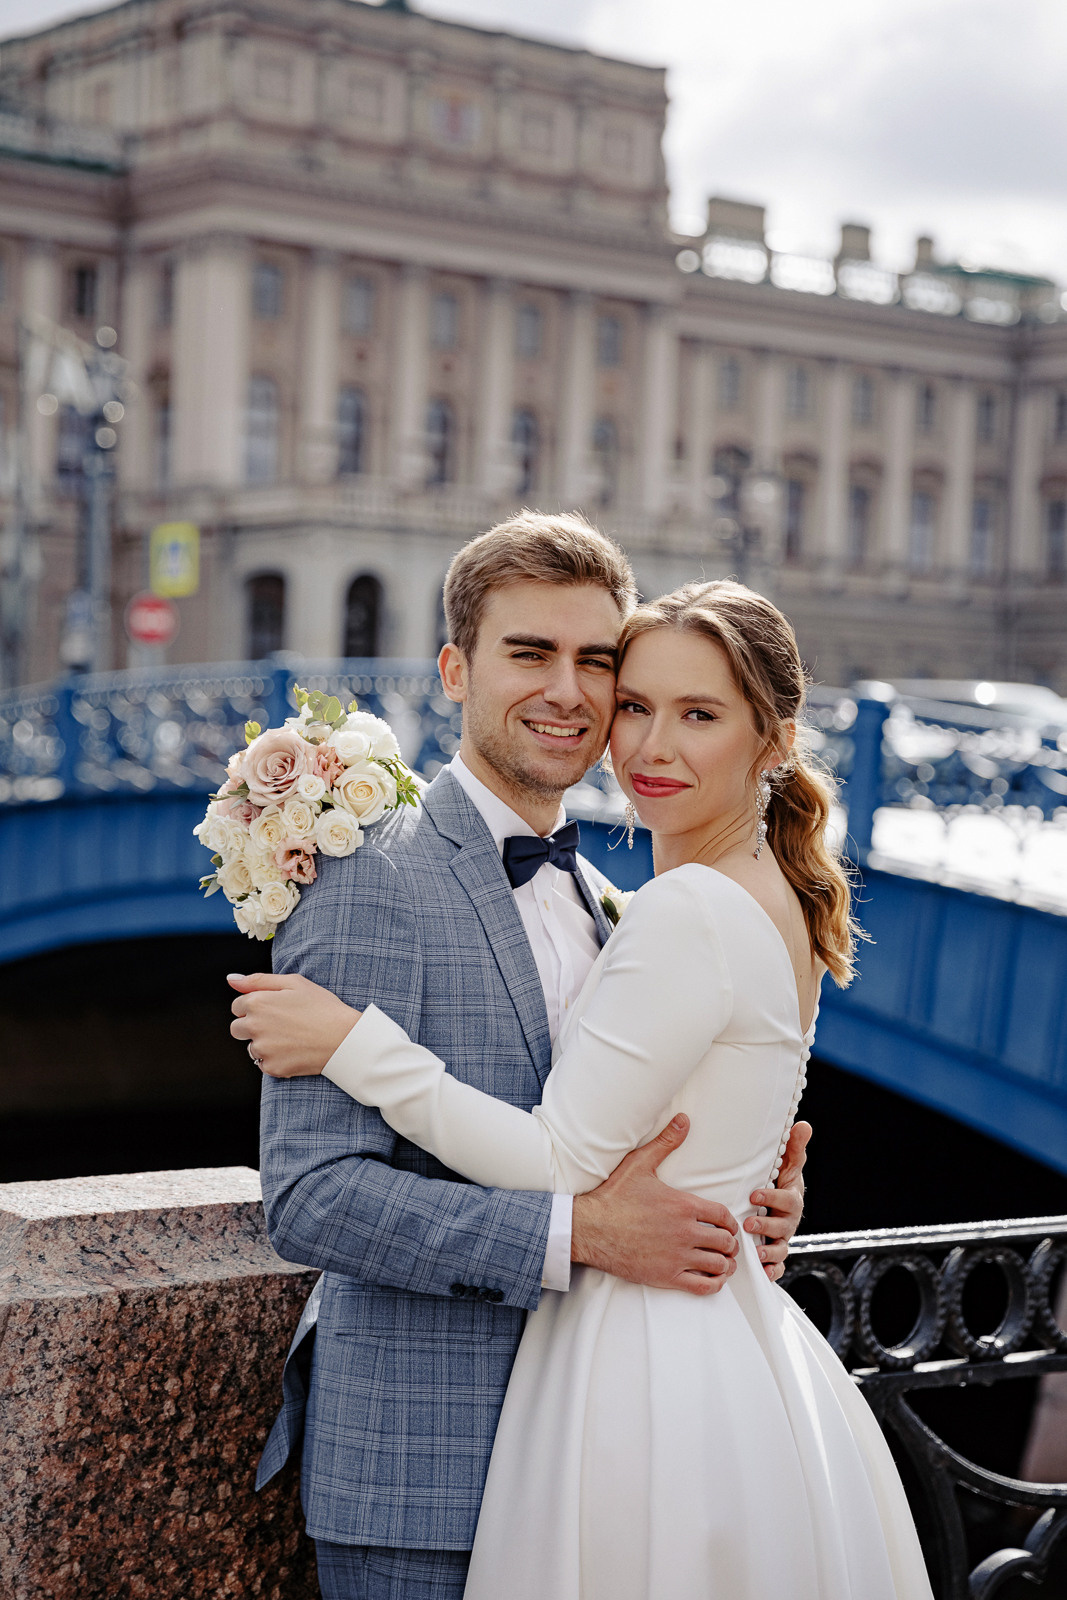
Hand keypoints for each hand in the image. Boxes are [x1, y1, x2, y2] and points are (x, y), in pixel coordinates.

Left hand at [228, 972, 359, 1076]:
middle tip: (280, 1024)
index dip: (255, 1006)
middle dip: (252, 1026)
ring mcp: (262, 1050)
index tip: (274, 1009)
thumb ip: (258, 980)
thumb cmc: (322, 1007)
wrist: (345, 1038)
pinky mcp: (272, 1068)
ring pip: (251, 1048)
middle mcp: (254, 1027)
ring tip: (290, 1038)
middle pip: (237, 1028)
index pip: (237, 1006)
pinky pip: (264, 1064)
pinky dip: (275, 1059)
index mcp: (257, 1003)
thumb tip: (231, 979)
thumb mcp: (294, 983)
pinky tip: (294, 1050)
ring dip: (264, 1044)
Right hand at [571, 1115, 739, 1296]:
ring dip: (726, 1264)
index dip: (730, 1222)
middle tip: (727, 1245)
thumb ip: (665, 1142)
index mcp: (684, 1205)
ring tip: (724, 1262)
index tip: (728, 1226)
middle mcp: (685, 1232)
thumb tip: (684, 1120)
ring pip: (718, 1265)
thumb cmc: (613, 1196)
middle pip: (725, 1242)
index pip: (723, 1216)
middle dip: (730, 1244)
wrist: (589, 1228)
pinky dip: (714, 1284)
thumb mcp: (639, 1163)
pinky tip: (714, 1279)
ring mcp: (677, 1256)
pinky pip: (702, 1286)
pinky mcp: (666, 1276)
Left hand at [744, 1120, 810, 1282]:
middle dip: (767, 1227)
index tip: (755, 1194)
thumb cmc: (780, 1182)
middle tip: (749, 1224)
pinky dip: (772, 1271)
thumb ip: (794, 1148)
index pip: (787, 1200)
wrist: (780, 1205)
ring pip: (780, 1249)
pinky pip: (778, 1266)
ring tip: (755, 1253)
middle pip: (783, 1227)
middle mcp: (789, 1221)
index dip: (772, 1198)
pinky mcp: (776, 1254)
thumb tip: (803, 1125)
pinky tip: (762, 1273)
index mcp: (791, 1200)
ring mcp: (783, 1239)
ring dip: (769, 1252)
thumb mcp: (787, 1165)